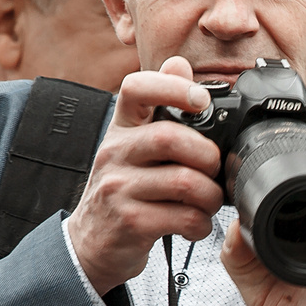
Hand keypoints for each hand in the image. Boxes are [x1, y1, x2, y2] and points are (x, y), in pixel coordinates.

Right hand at [66, 58, 223, 295]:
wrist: (91, 242)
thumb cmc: (123, 190)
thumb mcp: (135, 146)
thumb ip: (160, 107)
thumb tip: (179, 63)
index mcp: (121, 128)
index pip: (136, 88)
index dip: (172, 87)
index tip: (201, 100)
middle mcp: (114, 152)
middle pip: (169, 137)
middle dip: (206, 155)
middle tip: (214, 170)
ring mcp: (118, 188)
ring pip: (183, 182)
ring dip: (210, 195)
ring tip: (209, 202)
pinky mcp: (129, 222)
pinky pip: (181, 218)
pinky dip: (200, 223)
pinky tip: (195, 224)